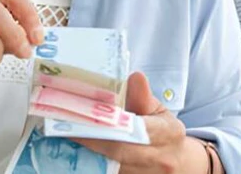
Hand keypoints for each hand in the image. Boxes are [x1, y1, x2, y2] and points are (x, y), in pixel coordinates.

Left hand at [74, 72, 190, 173]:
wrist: (176, 161)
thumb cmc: (162, 130)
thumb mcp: (157, 109)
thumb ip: (142, 95)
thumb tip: (135, 77)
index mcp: (169, 133)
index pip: (133, 129)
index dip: (104, 125)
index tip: (79, 118)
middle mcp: (162, 159)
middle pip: (118, 151)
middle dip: (89, 140)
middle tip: (64, 128)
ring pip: (112, 167)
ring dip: (88, 154)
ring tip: (66, 138)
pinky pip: (110, 173)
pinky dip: (93, 164)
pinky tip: (77, 153)